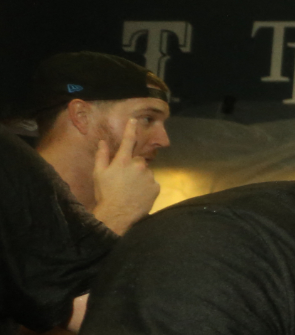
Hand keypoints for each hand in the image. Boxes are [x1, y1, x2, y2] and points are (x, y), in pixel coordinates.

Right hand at [92, 118, 159, 233]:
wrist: (118, 214)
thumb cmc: (105, 193)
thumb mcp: (98, 173)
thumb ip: (101, 155)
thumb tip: (103, 142)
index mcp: (123, 160)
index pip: (128, 140)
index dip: (131, 129)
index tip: (134, 120)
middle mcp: (138, 165)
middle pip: (138, 160)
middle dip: (133, 166)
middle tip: (124, 179)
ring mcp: (149, 176)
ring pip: (146, 172)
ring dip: (140, 177)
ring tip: (131, 189)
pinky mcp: (156, 187)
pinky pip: (152, 183)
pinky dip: (147, 187)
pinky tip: (138, 195)